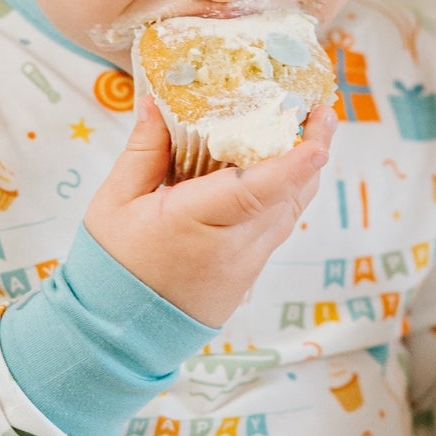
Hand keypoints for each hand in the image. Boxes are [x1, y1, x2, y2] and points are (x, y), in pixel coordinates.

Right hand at [85, 101, 335, 326]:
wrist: (118, 332)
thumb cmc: (112, 263)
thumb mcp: (116, 201)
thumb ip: (143, 150)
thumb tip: (154, 102)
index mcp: (194, 223)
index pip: (254, 193)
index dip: (290, 166)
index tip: (317, 141)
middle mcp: (232, 248)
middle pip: (287, 197)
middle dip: (311, 151)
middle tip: (323, 111)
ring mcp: (246, 265)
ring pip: (289, 213)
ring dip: (304, 172)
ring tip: (314, 131)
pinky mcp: (249, 275)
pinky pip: (277, 228)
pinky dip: (285, 195)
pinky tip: (283, 169)